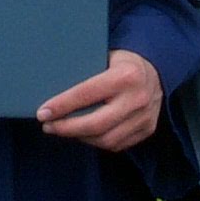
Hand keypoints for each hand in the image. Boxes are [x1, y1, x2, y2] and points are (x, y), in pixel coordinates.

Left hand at [36, 49, 162, 151]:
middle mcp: (138, 98)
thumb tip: (51, 86)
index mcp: (125, 76)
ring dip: (80, 137)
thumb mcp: (105, 55)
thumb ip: (85, 71)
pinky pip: (117, 144)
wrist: (157, 69)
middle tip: (48, 126)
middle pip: (95, 124)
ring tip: (63, 130)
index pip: (86, 94)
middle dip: (66, 128)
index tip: (42, 113)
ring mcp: (145, 117)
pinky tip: (83, 134)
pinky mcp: (147, 129)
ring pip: (106, 139)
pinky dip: (96, 142)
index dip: (61, 106)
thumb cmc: (121, 61)